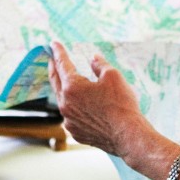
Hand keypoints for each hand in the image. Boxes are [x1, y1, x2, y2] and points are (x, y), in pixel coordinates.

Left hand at [48, 41, 156, 159]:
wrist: (128, 136)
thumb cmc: (121, 105)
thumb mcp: (113, 76)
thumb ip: (99, 64)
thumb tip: (93, 58)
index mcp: (72, 87)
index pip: (62, 64)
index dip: (58, 52)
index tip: (53, 44)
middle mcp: (65, 104)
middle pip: (55, 82)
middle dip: (53, 68)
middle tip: (52, 59)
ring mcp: (69, 120)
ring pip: (63, 100)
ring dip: (64, 90)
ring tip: (67, 82)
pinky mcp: (76, 132)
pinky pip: (71, 116)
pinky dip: (73, 108)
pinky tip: (81, 106)